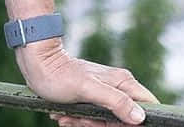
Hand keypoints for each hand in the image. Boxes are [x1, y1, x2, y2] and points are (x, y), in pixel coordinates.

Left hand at [15, 39, 158, 126]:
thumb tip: (140, 116)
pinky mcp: (91, 99)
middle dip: (102, 126)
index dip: (136, 122)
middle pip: (125, 121)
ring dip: (87, 125)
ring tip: (68, 118)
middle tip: (82, 120)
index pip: (148, 107)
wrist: (36, 62)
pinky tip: (64, 117)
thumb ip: (115, 100)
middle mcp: (118, 87)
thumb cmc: (58, 74)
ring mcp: (104, 93)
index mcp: (123, 82)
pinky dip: (79, 122)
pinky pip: (93, 119)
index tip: (115, 124)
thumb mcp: (87, 89)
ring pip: (107, 122)